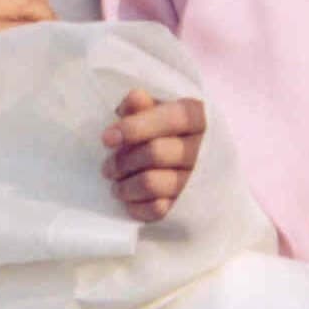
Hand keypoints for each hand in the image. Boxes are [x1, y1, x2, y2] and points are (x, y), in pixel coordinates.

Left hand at [104, 90, 207, 220]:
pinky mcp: (188, 206)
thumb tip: (133, 99)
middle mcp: (202, 149)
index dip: (135, 127)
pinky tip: (128, 199)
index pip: (171, 118)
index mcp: (197, 118)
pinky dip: (135, 206)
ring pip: (152, 184)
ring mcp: (197, 180)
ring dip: (125, 186)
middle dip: (122, 161)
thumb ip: (143, 105)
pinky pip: (157, 210)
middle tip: (106, 167)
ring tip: (115, 184)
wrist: (195, 164)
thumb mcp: (157, 111)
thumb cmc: (167, 132)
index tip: (107, 138)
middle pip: (155, 153)